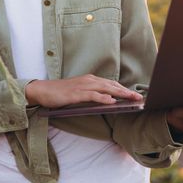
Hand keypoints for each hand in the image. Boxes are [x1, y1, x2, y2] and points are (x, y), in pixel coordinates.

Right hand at [25, 74, 143, 107]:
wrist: (42, 90)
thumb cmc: (60, 93)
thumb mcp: (79, 92)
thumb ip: (93, 95)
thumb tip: (109, 102)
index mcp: (90, 80)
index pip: (111, 84)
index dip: (124, 89)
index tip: (136, 95)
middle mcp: (88, 80)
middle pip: (111, 85)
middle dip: (127, 91)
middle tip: (140, 98)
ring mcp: (82, 86)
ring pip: (105, 88)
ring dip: (119, 93)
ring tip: (131, 99)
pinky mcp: (75, 93)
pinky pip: (92, 95)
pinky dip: (102, 98)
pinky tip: (111, 101)